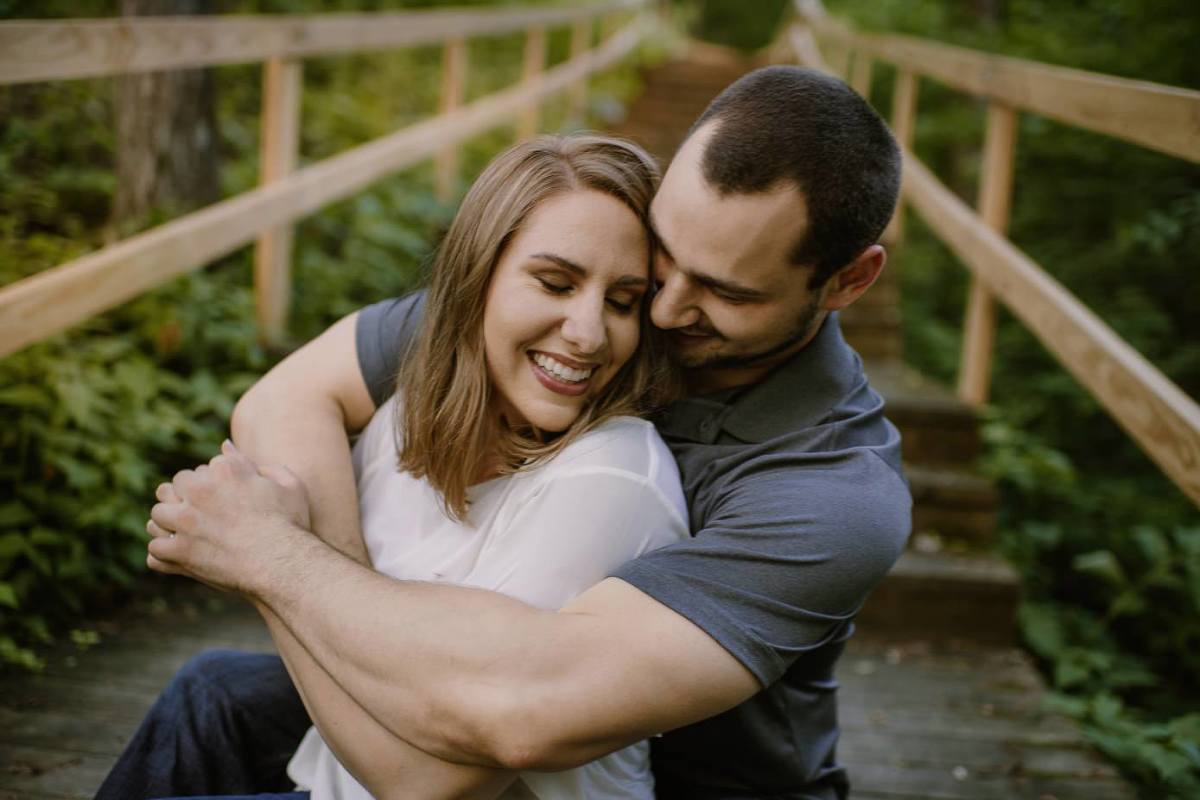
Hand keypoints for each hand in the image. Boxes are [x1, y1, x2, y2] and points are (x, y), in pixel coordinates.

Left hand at [147, 440, 312, 596]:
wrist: (282, 564)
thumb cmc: (289, 525)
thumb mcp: (289, 485)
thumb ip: (255, 462)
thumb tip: (225, 446)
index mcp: (225, 470)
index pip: (202, 469)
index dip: (211, 484)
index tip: (223, 499)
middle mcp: (200, 491)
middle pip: (175, 485)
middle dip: (184, 497)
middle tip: (201, 514)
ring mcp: (185, 521)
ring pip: (158, 513)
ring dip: (169, 522)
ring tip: (186, 533)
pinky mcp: (179, 551)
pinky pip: (155, 548)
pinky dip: (165, 554)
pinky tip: (181, 556)